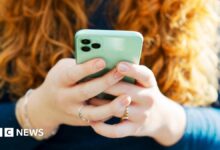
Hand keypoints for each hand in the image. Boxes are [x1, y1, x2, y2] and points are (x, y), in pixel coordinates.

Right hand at [16, 58, 130, 136]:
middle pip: (85, 92)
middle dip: (104, 82)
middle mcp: (64, 98)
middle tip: (120, 72)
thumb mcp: (64, 69)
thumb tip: (106, 59)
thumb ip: (80, 65)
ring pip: (93, 113)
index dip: (87, 68)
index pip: (72, 74)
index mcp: (59, 81)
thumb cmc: (60, 80)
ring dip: (111, 107)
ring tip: (127, 98)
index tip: (103, 60)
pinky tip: (123, 106)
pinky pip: (98, 119)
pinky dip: (111, 113)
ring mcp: (73, 113)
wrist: (47, 107)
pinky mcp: (82, 121)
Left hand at [90, 62, 185, 145]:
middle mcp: (148, 99)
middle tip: (87, 79)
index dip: (132, 70)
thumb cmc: (143, 93)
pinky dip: (103, 128)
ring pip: (117, 109)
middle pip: (125, 91)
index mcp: (150, 83)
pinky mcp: (135, 129)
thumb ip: (129, 74)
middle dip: (105, 85)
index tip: (118, 65)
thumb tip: (103, 66)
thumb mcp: (142, 82)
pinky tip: (93, 122)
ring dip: (100, 104)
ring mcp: (142, 115)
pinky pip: (117, 131)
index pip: (144, 75)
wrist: (160, 117)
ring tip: (87, 99)